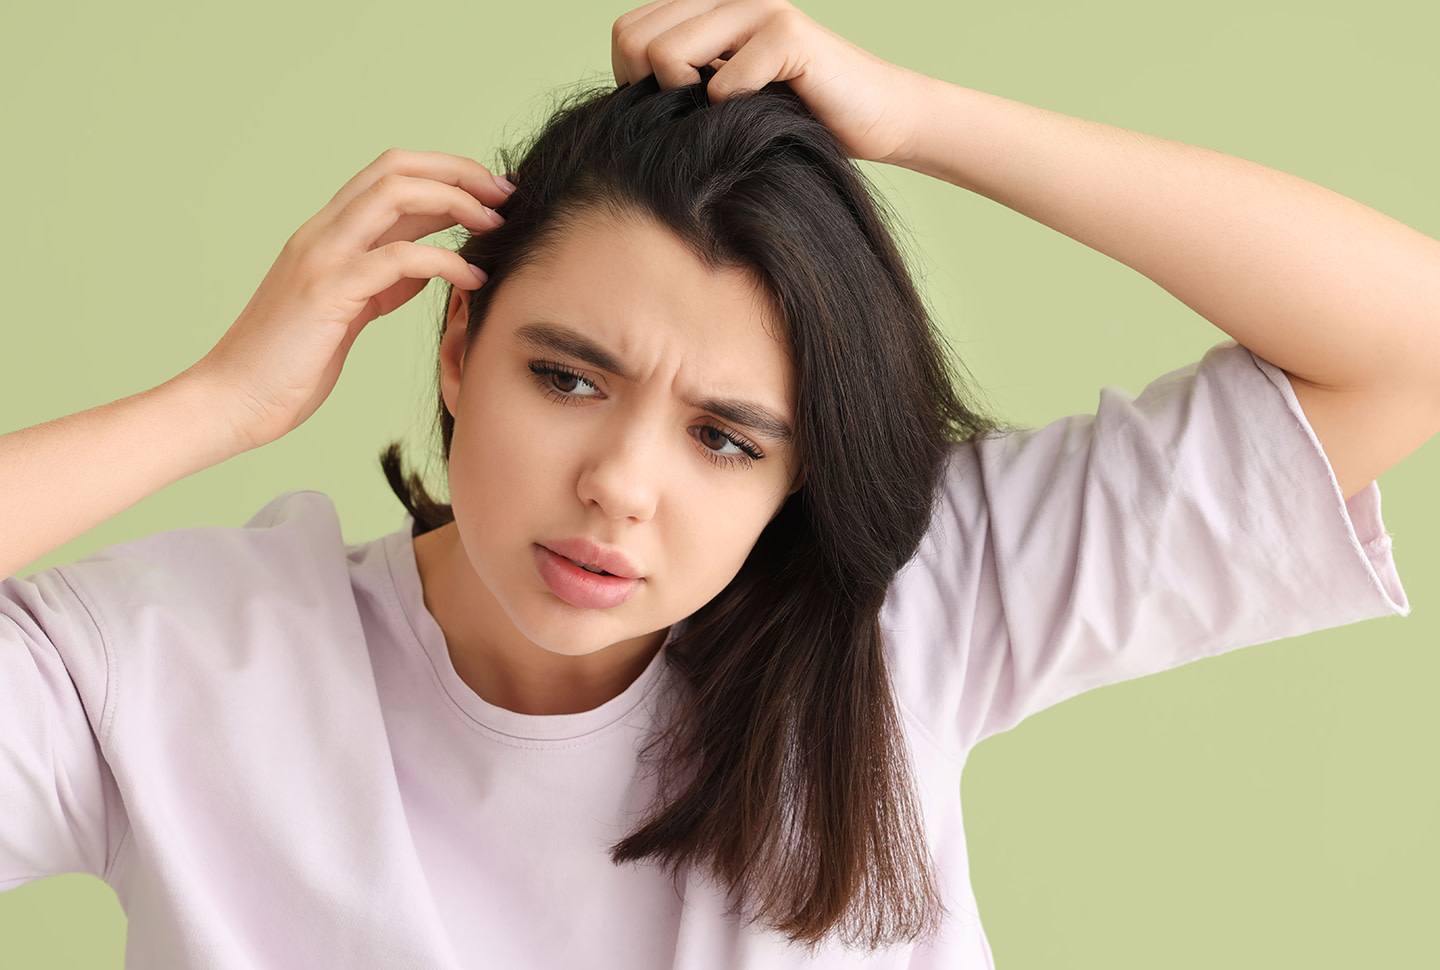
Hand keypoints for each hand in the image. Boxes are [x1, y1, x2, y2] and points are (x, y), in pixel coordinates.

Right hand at [191, 149, 511, 451]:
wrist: (232, 401)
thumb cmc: (289, 365)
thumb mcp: (347, 311)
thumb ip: (381, 281)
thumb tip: (426, 264)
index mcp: (325, 234)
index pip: (389, 174)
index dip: (445, 172)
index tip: (491, 194)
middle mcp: (321, 233)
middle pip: (395, 168)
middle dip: (458, 173)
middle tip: (505, 196)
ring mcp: (322, 257)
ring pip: (395, 195)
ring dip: (456, 203)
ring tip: (496, 227)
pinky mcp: (328, 292)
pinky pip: (399, 259)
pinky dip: (445, 262)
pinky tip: (473, 279)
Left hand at [611, 0, 928, 163]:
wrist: (876, 117)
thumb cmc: (795, 114)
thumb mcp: (723, 94)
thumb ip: (679, 81)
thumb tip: (624, 102)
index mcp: (706, 6)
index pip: (625, 32)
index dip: (630, 80)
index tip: (667, 109)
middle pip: (635, 41)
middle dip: (650, 92)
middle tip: (691, 117)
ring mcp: (758, 8)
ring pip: (669, 53)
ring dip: (687, 102)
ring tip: (722, 115)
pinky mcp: (789, 34)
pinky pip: (725, 80)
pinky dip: (733, 109)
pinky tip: (759, 112)